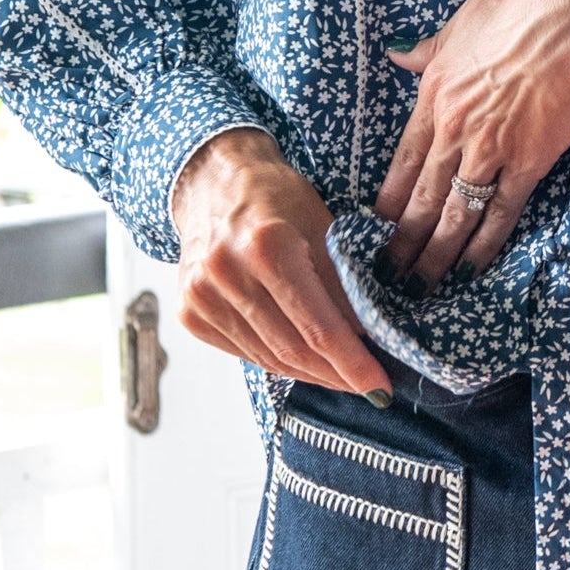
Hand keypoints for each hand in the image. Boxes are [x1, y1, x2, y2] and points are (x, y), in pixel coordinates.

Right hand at [170, 127, 392, 401]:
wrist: (213, 182)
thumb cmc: (277, 197)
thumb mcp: (324, 227)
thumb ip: (344, 285)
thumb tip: (370, 340)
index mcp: (267, 246)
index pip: (319, 326)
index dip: (353, 363)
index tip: (380, 387)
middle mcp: (227, 274)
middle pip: (292, 350)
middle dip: (335, 375)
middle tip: (368, 386)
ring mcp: (201, 297)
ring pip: (267, 359)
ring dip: (309, 374)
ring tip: (340, 376)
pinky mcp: (189, 314)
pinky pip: (244, 353)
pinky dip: (277, 361)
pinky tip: (303, 361)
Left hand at [377, 0, 569, 287]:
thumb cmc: (531, 2)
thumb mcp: (469, 14)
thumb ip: (433, 46)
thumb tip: (400, 54)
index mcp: (436, 92)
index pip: (403, 159)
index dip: (386, 200)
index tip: (373, 228)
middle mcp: (455, 129)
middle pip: (420, 197)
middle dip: (400, 243)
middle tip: (384, 278)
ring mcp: (491, 150)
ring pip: (453, 214)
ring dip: (432, 256)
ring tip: (417, 290)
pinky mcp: (530, 163)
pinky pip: (501, 214)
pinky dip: (483, 246)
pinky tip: (469, 270)